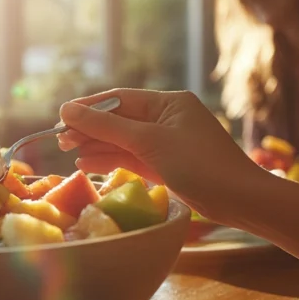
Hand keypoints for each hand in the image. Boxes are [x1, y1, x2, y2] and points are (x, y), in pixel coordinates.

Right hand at [58, 89, 265, 223]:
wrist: (239, 200)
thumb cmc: (199, 164)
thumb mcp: (149, 141)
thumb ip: (106, 126)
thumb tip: (67, 110)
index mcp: (169, 102)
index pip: (119, 98)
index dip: (88, 107)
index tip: (60, 117)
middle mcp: (167, 118)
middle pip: (119, 120)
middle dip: (89, 129)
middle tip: (59, 140)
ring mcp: (167, 143)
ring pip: (123, 141)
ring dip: (96, 145)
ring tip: (67, 152)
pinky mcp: (167, 165)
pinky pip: (132, 158)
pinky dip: (110, 160)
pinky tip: (87, 163)